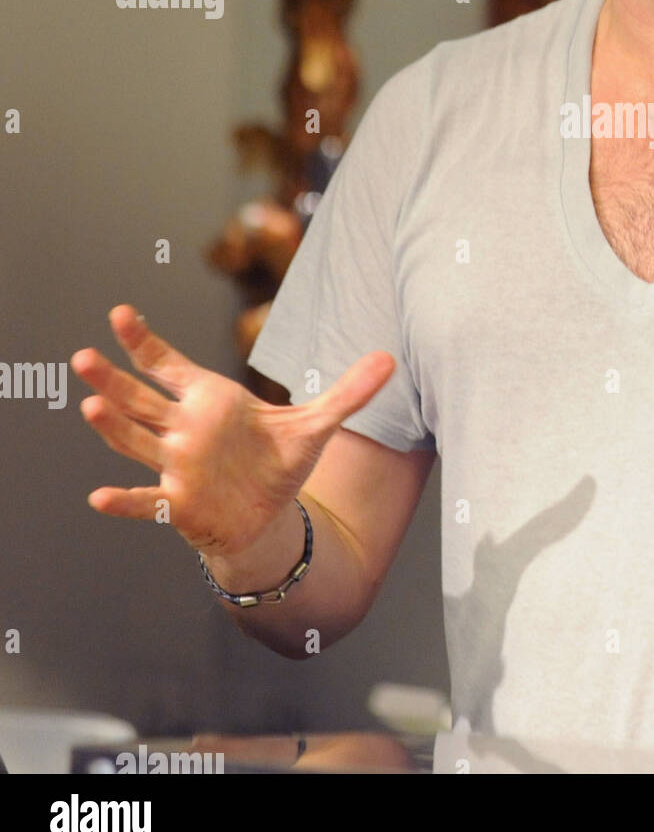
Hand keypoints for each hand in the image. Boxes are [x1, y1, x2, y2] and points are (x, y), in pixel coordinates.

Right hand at [73, 304, 394, 560]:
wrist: (268, 517)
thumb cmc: (278, 463)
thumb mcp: (318, 424)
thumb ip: (350, 390)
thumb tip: (392, 358)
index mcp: (210, 401)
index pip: (169, 366)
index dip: (144, 342)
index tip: (119, 314)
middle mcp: (185, 430)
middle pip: (140, 399)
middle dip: (113, 378)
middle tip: (84, 355)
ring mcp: (176, 466)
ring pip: (137, 442)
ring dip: (114, 427)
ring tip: (91, 406)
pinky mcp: (178, 504)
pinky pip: (146, 501)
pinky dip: (125, 501)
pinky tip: (99, 497)